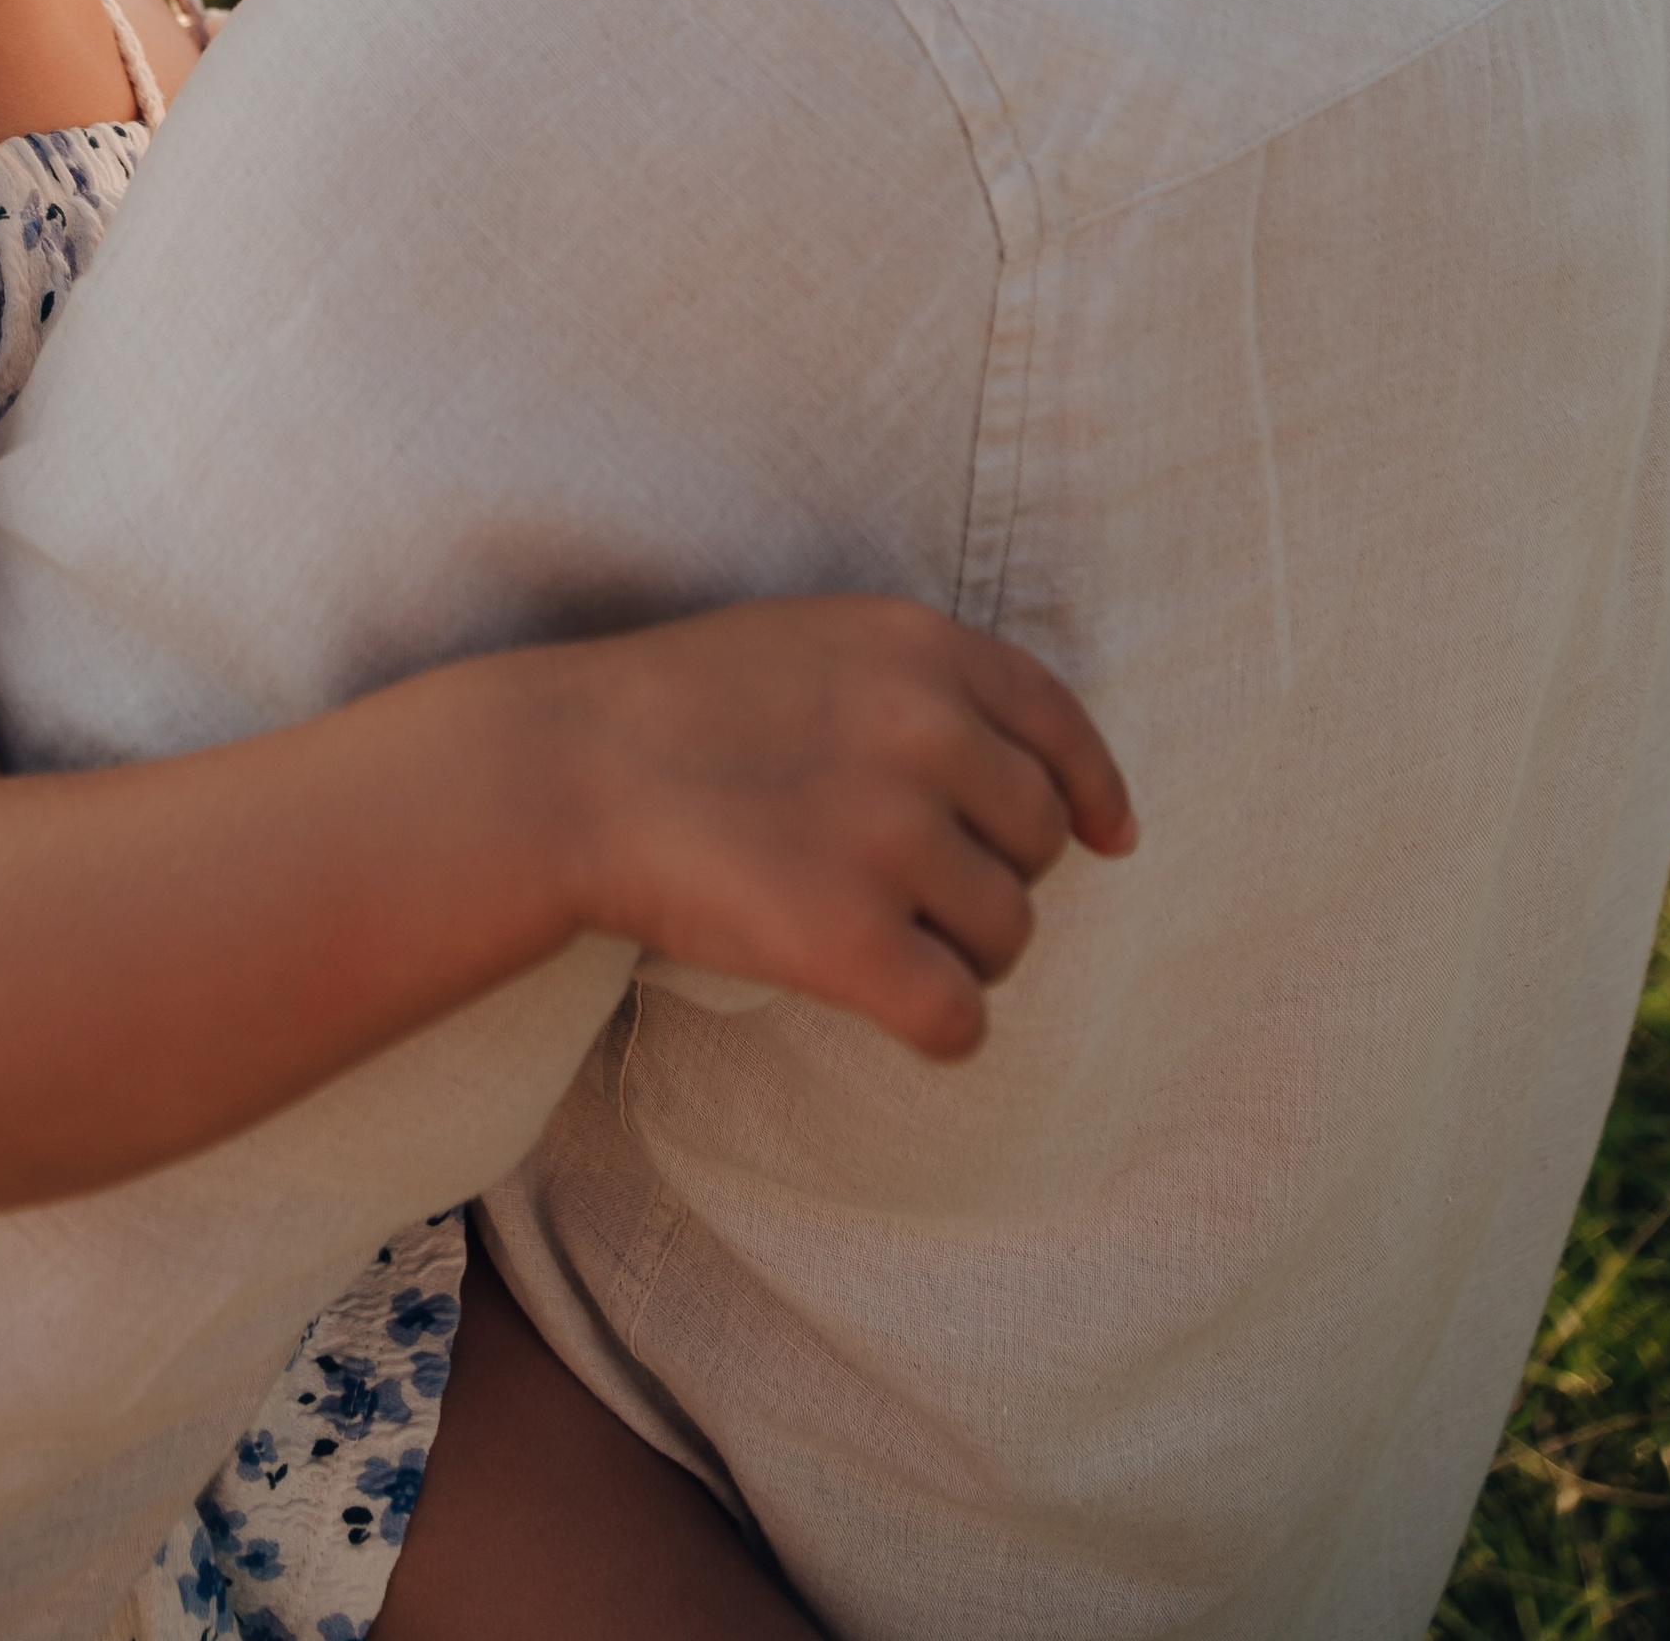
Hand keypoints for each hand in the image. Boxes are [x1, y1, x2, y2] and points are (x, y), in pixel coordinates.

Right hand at [551, 596, 1135, 1061]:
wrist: (562, 771)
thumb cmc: (676, 707)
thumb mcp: (814, 640)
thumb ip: (922, 685)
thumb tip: (1041, 780)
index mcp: (921, 647)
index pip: (1060, 723)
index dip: (1092, 790)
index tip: (1107, 840)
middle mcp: (926, 732)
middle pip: (1038, 845)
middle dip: (990, 876)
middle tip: (903, 888)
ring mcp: (893, 836)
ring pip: (1008, 939)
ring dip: (956, 954)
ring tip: (866, 934)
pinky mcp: (853, 940)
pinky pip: (958, 1021)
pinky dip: (933, 1028)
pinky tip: (878, 1005)